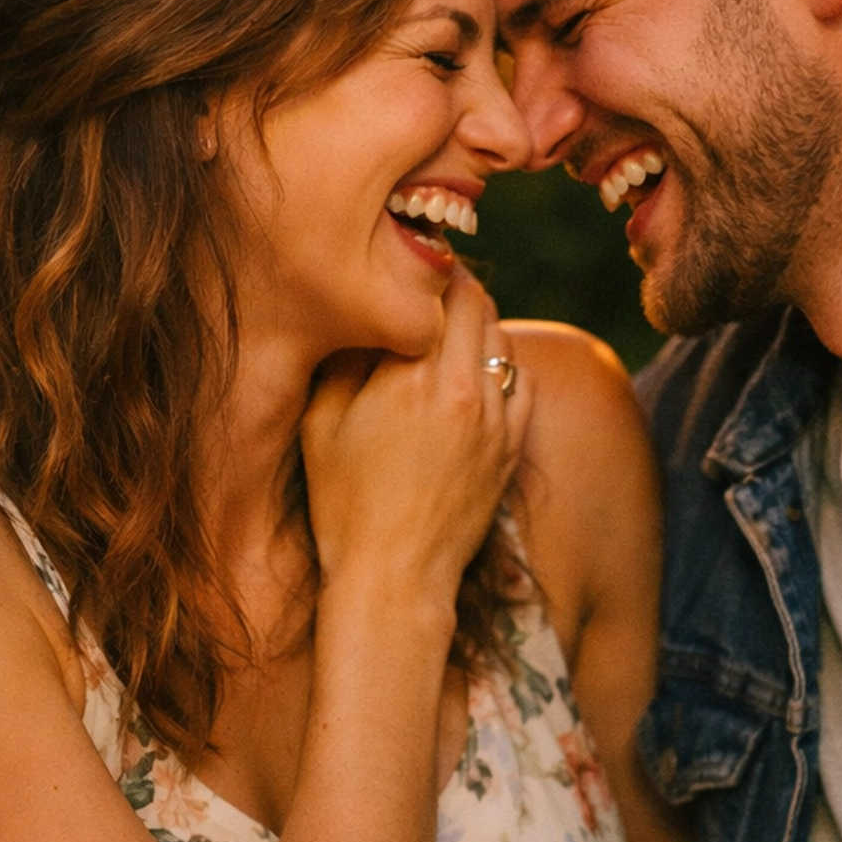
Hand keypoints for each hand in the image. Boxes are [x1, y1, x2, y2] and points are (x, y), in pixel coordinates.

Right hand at [302, 268, 532, 612]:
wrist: (394, 577)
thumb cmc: (344, 503)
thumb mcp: (321, 423)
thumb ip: (347, 357)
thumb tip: (367, 311)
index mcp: (413, 376)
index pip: (440, 288)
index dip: (426, 267)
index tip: (409, 264)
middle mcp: (465, 389)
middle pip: (478, 302)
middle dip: (454, 286)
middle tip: (427, 288)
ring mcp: (497, 419)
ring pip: (501, 340)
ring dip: (477, 325)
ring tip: (445, 332)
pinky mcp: (511, 446)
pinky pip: (520, 383)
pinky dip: (499, 367)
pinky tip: (472, 375)